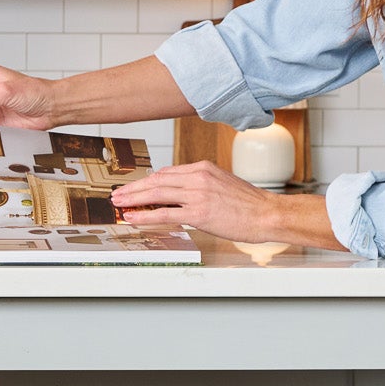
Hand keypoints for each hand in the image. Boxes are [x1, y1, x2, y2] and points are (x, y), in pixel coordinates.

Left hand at [110, 161, 280, 240]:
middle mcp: (198, 177)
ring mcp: (197, 194)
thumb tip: (177, 194)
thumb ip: (199, 185)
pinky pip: (164, 213)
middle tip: (117, 194)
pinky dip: (144, 215)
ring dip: (133, 199)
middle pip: (157, 180)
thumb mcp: (222, 185)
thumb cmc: (248, 204)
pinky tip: (132, 217)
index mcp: (203, 168)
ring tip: (118, 204)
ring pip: (156, 193)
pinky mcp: (198, 213)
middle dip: (134, 188)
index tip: (134, 187)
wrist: (267, 214)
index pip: (167, 172)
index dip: (147, 181)